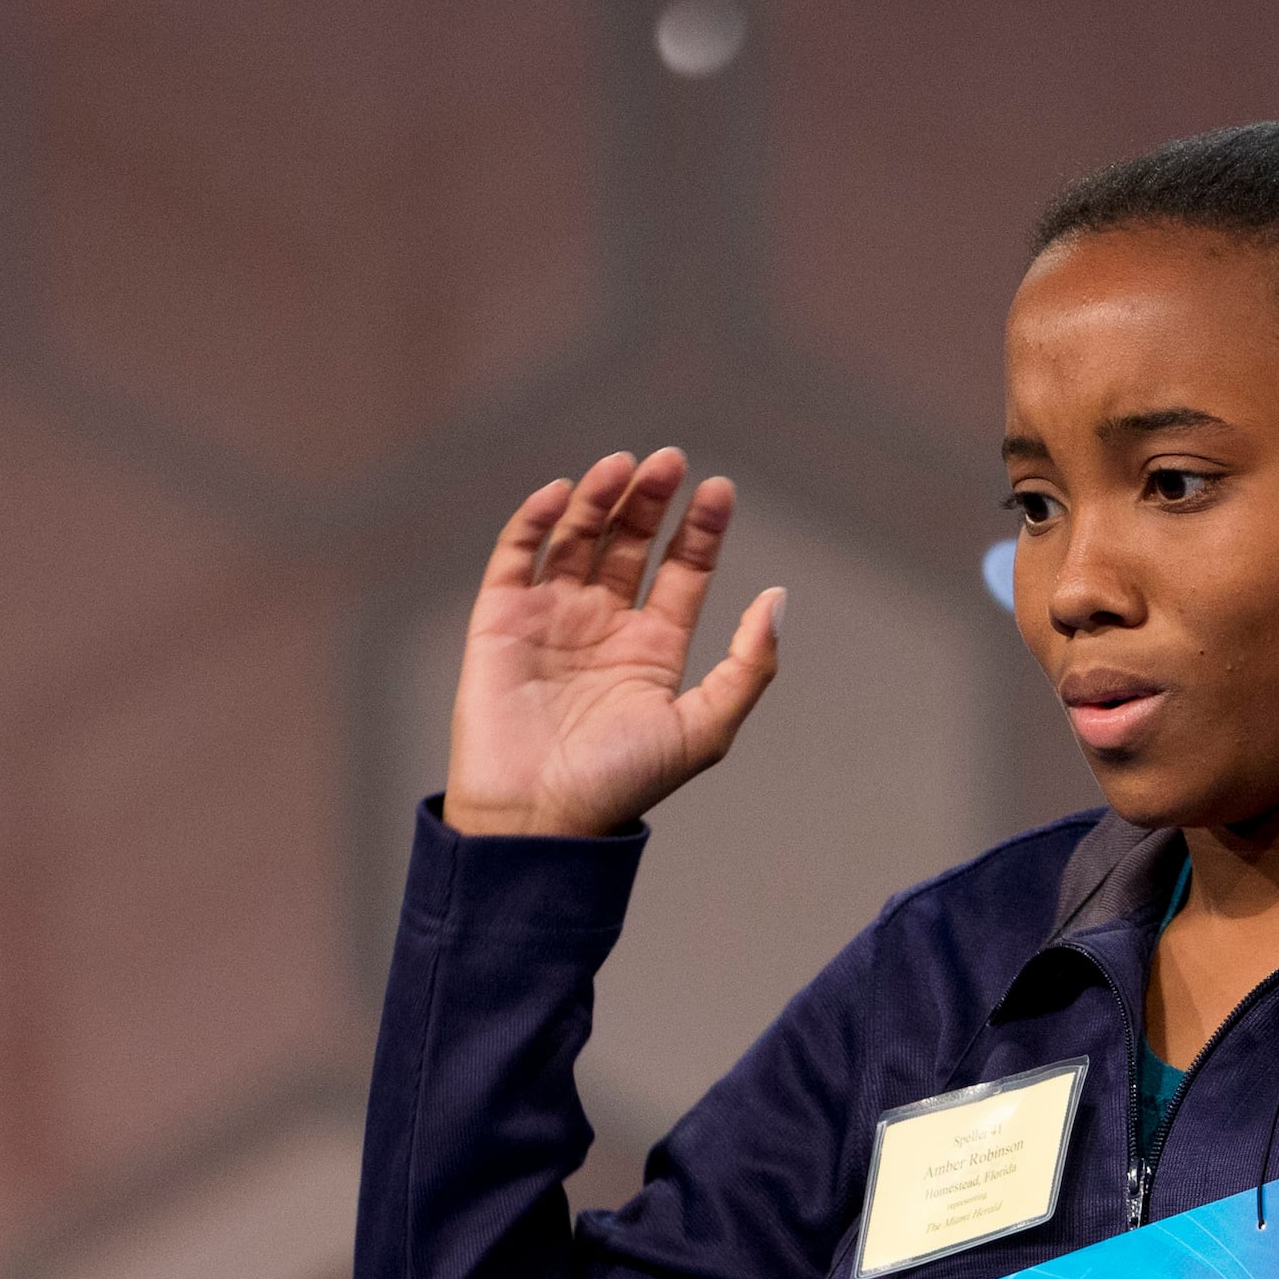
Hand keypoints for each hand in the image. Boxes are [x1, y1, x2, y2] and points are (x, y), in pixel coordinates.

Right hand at [445, 448, 785, 838]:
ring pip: (579, 537)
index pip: (684, 570)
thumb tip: (778, 597)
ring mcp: (551, 618)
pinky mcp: (500, 619)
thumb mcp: (705, 729)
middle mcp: (604, 626)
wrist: (536, 817)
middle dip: (652, 500)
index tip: (719, 489)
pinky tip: (565, 492)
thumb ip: (749, 667)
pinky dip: (538, 519)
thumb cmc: (621, 784)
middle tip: (671, 461)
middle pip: (632, 542)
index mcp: (654, 648)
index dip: (701, 528)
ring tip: (624, 465)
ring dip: (601, 497)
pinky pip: (518, 554)